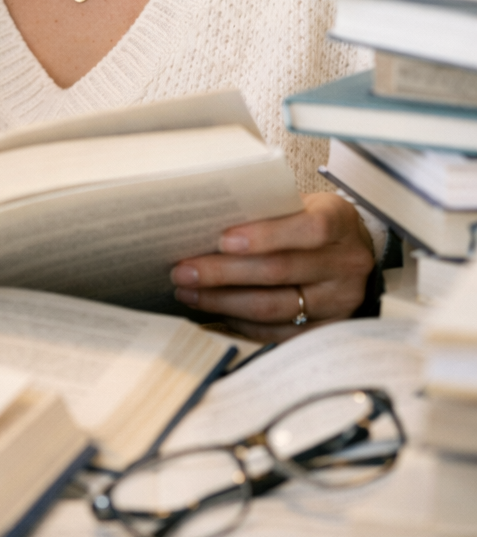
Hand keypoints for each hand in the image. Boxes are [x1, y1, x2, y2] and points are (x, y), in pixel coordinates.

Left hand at [170, 193, 375, 342]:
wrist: (351, 252)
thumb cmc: (311, 221)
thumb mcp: (299, 203)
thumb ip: (265, 210)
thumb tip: (206, 223)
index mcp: (341, 221)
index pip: (309, 229)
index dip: (265, 235)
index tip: (222, 240)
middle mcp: (347, 264)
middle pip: (280, 271)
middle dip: (224, 272)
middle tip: (184, 271)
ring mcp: (340, 301)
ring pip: (274, 307)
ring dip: (224, 301)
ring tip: (189, 292)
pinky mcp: (328, 330)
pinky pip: (277, 332)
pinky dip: (241, 322)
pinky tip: (214, 311)